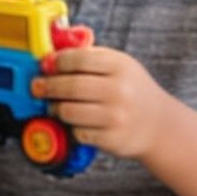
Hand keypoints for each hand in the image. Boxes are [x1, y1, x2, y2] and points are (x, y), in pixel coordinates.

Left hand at [37, 44, 174, 162]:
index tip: (46, 65)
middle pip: (70, 86)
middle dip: (47, 86)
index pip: (78, 59)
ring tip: (53, 106)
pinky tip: (75, 122)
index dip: (56, 62)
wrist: (159, 125)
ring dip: (55, 108)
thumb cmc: (132, 90)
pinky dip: (72, 127)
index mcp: (120, 66)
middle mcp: (119, 90)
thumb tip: (51, 56)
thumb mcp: (120, 65)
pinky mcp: (112, 139)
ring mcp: (116, 116)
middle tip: (37, 87)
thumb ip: (90, 56)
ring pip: (69, 111)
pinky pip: (78, 132)